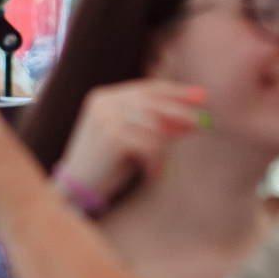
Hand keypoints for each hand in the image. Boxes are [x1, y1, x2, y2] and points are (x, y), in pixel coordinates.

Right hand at [57, 79, 208, 206]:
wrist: (76, 188)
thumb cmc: (106, 164)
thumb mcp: (130, 137)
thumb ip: (155, 124)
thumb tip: (193, 117)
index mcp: (105, 97)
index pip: (148, 89)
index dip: (177, 92)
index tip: (202, 96)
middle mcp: (104, 103)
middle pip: (155, 103)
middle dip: (181, 114)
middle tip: (201, 125)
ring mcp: (107, 118)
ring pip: (155, 126)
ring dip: (162, 150)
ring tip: (156, 166)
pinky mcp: (113, 137)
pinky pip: (151, 146)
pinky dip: (156, 163)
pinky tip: (150, 175)